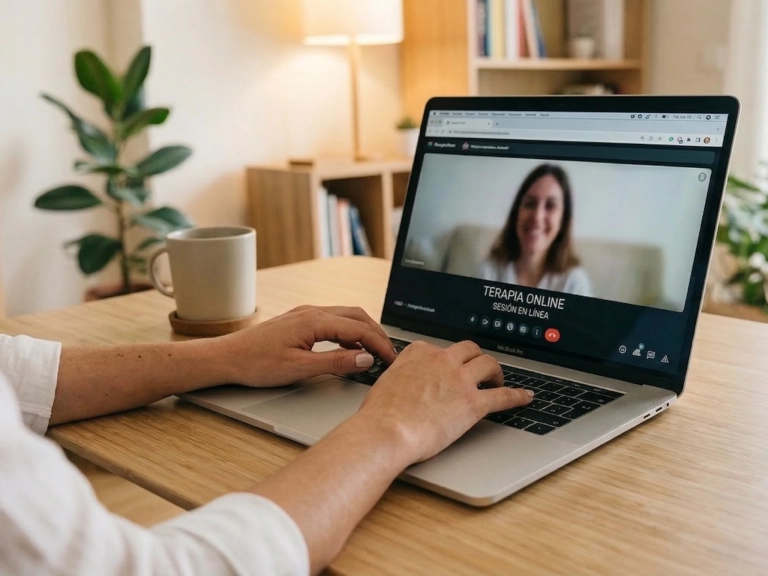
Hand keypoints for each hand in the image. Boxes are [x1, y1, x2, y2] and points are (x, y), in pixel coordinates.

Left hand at [214, 305, 397, 387]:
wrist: (227, 357)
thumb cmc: (256, 363)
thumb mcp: (300, 369)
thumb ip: (336, 363)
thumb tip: (365, 359)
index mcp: (314, 321)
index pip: (359, 329)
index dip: (379, 345)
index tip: (392, 360)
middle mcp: (312, 312)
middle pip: (357, 316)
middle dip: (377, 334)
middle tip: (389, 355)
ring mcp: (305, 314)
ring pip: (346, 316)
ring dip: (364, 332)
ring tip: (375, 352)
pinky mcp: (300, 321)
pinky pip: (333, 321)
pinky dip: (349, 333)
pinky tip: (350, 350)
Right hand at [356, 340, 532, 463]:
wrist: (386, 430)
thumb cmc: (380, 414)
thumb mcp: (386, 382)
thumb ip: (401, 377)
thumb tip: (403, 385)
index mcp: (419, 352)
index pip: (440, 349)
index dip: (448, 360)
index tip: (449, 367)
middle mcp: (441, 360)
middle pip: (469, 350)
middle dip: (476, 358)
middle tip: (479, 370)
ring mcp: (459, 379)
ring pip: (489, 364)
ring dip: (496, 371)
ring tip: (498, 381)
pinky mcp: (473, 403)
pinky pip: (503, 395)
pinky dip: (517, 395)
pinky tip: (525, 396)